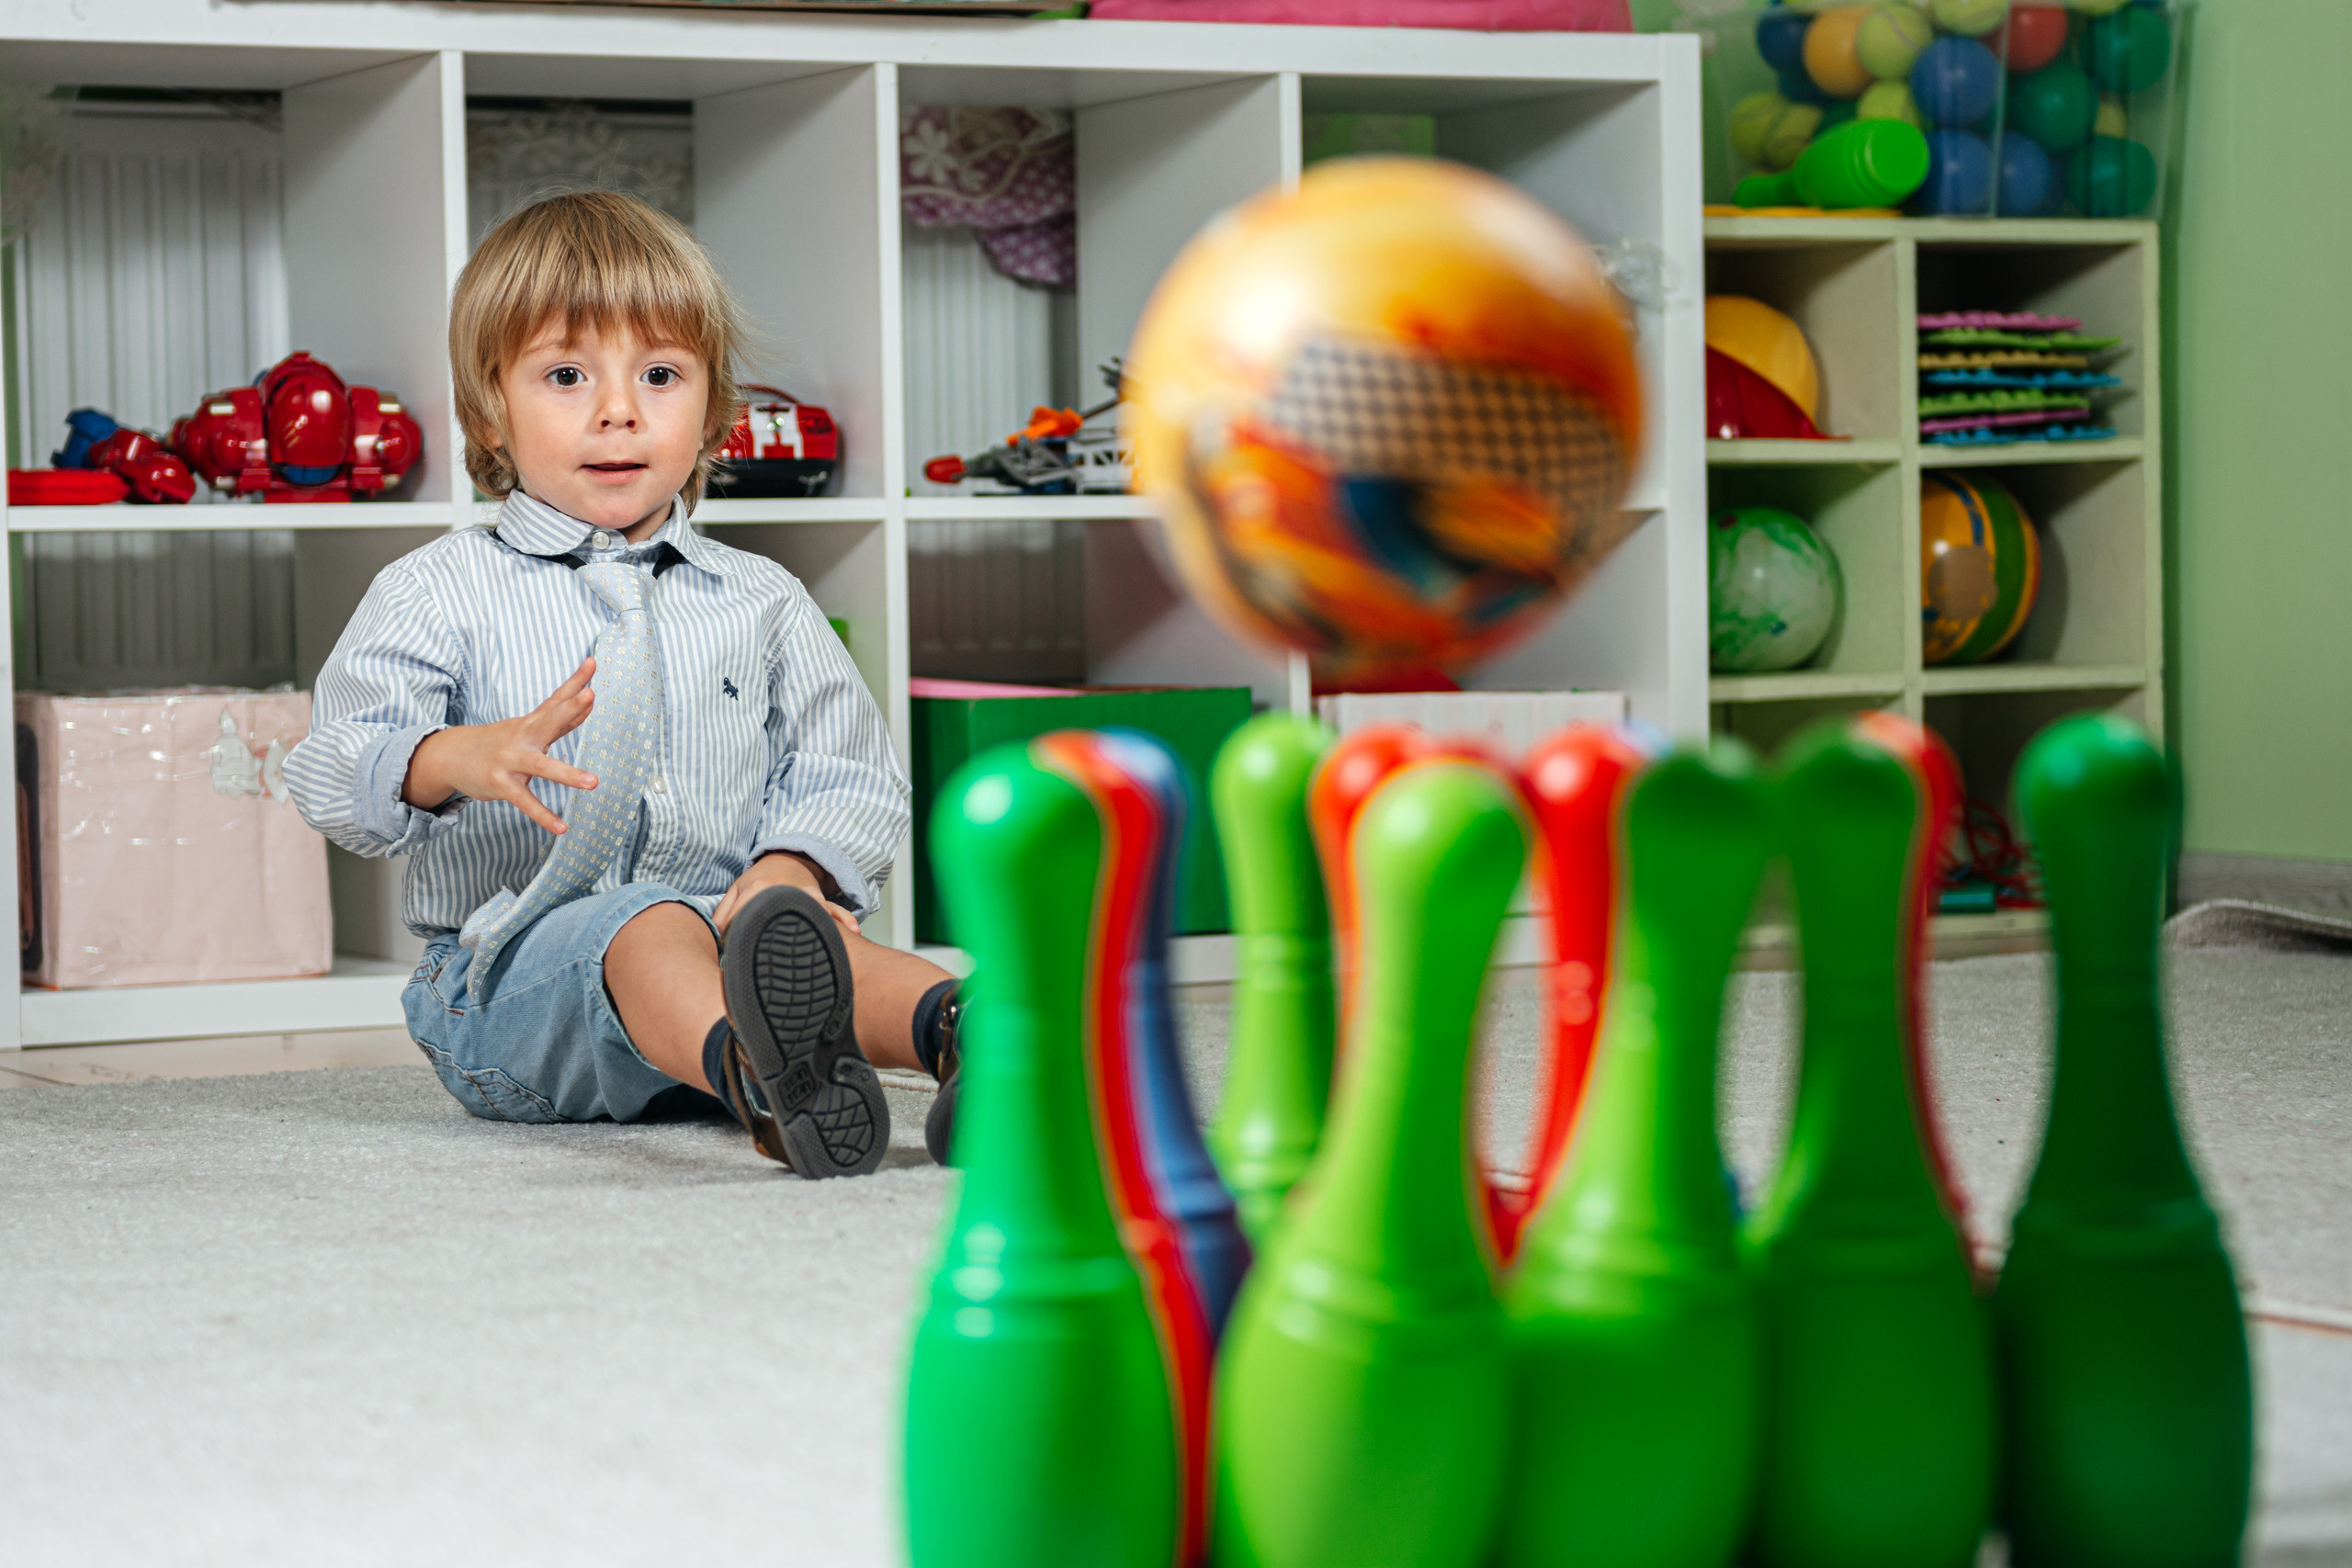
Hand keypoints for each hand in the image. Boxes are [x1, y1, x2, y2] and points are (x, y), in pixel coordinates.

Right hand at [403, 658, 598, 835]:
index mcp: (532, 723)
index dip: (576, 681)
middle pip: (549, 719)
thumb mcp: (529, 728)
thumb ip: (562, 717)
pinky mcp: (501, 784)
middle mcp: (522, 737)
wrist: (450, 757)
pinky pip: (526, 802)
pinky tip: (562, 827)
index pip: (557, 699)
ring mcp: (511, 761)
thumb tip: (589, 697)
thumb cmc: (500, 742)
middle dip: (570, 708)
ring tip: (594, 782)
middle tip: (591, 694)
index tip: (593, 662)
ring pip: (541, 766)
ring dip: (567, 774)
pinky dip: (544, 816)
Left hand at [714, 851, 861, 941]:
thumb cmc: (758, 880)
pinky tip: (853, 930)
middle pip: (779, 916)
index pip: (742, 917)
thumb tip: (720, 942)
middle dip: (776, 938)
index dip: (735, 939)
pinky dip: (843, 919)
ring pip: (810, 909)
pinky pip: (833, 909)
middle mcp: (780, 890)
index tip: (736, 955)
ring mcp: (803, 894)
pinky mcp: (818, 898)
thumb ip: (723, 914)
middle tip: (774, 963)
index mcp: (755, 889)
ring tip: (827, 940)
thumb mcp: (735, 890)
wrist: (786, 858)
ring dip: (818, 923)